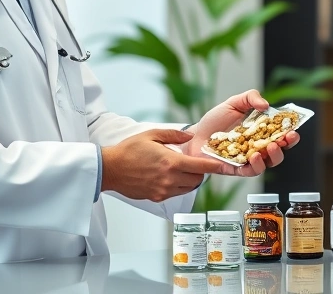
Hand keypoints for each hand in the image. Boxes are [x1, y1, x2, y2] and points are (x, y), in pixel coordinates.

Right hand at [100, 129, 226, 201]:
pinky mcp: (157, 198)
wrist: (110, 169)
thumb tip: (190, 136)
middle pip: (198, 180)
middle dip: (200, 172)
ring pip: (188, 188)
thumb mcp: (152, 135)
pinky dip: (178, 186)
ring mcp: (163, 191)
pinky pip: (175, 193)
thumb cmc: (128, 151)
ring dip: (190, 180)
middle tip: (194, 163)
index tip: (223, 165)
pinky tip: (169, 177)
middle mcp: (170, 179)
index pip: (201, 167)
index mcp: (171, 162)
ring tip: (181, 170)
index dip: (215, 166)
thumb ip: (174, 135)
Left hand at [185, 89, 299, 176]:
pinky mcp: (237, 169)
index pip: (282, 134)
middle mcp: (258, 146)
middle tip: (284, 139)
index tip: (293, 130)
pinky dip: (256, 166)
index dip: (291, 133)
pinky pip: (251, 171)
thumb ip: (250, 98)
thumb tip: (266, 105)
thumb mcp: (233, 103)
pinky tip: (254, 157)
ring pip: (269, 163)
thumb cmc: (215, 121)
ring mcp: (248, 159)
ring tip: (269, 147)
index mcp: (261, 131)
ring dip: (274, 156)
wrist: (194, 135)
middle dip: (286, 145)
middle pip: (280, 150)